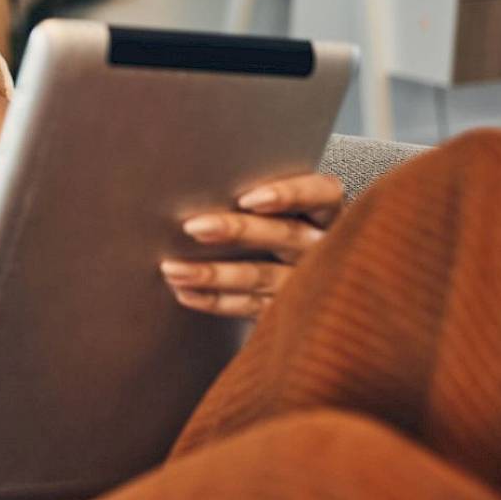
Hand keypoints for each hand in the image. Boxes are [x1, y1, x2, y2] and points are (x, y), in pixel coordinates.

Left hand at [160, 173, 343, 319]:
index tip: (249, 198)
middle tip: (193, 227)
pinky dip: (214, 301)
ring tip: (173, 268)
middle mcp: (322, 247)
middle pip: (284, 234)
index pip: (321, 194)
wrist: (311, 293)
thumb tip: (196, 188)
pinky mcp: (287, 311)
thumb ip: (254, 199)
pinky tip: (185, 293)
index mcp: (327, 213)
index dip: (289, 194)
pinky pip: (250, 307)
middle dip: (237, 230)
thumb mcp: (280, 210)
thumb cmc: (275, 230)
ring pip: (261, 275)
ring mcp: (308, 283)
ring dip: (213, 273)